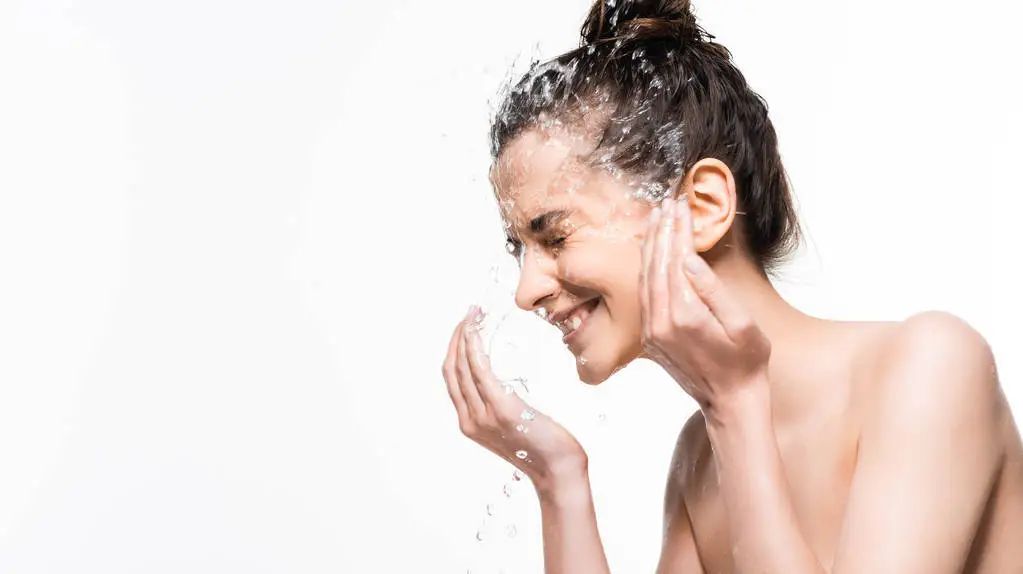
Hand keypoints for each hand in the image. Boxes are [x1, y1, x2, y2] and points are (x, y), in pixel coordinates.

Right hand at [442, 306, 587, 493]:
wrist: (558, 471)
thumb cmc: (542, 447)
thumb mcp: (512, 427)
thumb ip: (500, 407)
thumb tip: (504, 385)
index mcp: (469, 423)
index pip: (451, 378)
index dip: (453, 349)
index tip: (463, 327)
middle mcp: (470, 419)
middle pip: (451, 368)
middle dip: (456, 337)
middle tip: (469, 313)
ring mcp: (483, 415)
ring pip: (462, 366)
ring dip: (465, 335)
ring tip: (474, 314)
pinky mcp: (502, 409)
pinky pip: (480, 371)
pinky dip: (475, 347)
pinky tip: (478, 331)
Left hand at [639, 195, 771, 413]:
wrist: (730, 402)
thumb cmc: (746, 363)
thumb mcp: (742, 324)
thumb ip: (713, 290)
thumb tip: (689, 258)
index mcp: (685, 315)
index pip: (676, 260)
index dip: (679, 230)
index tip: (682, 205)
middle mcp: (661, 322)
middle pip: (656, 265)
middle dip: (662, 231)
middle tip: (668, 202)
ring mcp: (652, 330)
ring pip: (645, 278)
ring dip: (650, 246)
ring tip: (656, 218)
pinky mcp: (651, 336)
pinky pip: (645, 294)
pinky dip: (647, 268)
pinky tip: (652, 252)